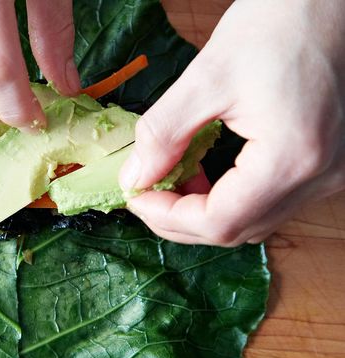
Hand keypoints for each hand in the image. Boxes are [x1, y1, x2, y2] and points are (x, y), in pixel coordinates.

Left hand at [119, 0, 344, 245]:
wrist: (331, 1)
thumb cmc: (278, 23)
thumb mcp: (206, 76)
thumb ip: (163, 134)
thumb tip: (135, 178)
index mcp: (292, 157)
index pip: (220, 221)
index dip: (167, 216)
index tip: (135, 195)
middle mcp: (319, 177)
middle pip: (237, 231)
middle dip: (180, 219)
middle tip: (145, 194)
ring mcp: (329, 175)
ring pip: (252, 222)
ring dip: (204, 212)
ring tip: (170, 183)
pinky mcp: (325, 165)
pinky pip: (269, 202)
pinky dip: (230, 198)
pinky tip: (204, 176)